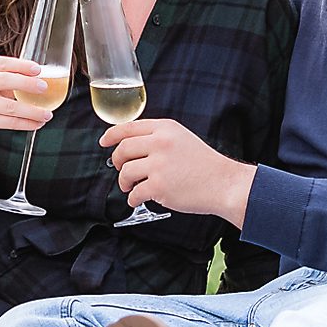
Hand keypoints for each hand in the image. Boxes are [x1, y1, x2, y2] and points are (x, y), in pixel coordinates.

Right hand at [0, 55, 56, 138]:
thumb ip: (11, 73)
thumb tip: (42, 74)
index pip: (3, 63)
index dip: (21, 65)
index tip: (38, 69)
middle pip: (4, 81)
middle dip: (27, 84)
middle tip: (44, 87)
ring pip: (10, 107)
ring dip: (32, 111)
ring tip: (47, 113)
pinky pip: (10, 123)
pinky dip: (26, 123)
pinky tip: (38, 122)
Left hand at [102, 118, 256, 225]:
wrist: (223, 183)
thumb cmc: (204, 164)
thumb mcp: (182, 138)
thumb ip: (158, 138)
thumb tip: (130, 146)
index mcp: (165, 129)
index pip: (129, 127)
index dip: (112, 135)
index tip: (104, 142)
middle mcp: (160, 143)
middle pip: (123, 149)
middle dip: (117, 161)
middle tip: (121, 169)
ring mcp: (159, 165)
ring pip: (125, 172)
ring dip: (124, 182)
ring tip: (131, 187)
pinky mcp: (159, 186)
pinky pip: (134, 193)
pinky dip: (132, 198)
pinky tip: (138, 199)